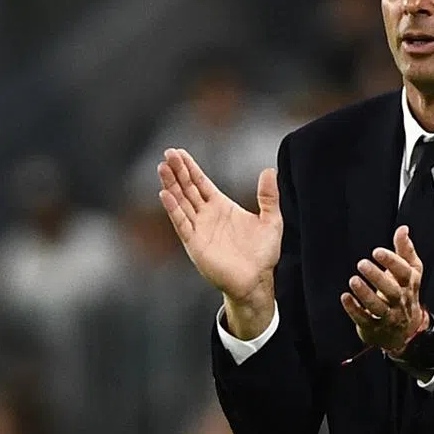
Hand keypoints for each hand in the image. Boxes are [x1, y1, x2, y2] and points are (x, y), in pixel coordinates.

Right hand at [158, 148, 281, 306]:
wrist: (257, 281)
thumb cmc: (263, 253)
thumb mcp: (271, 220)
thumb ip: (268, 197)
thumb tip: (269, 171)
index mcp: (221, 207)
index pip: (201, 183)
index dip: (190, 167)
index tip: (178, 152)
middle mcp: (206, 216)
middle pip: (187, 188)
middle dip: (177, 171)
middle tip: (167, 153)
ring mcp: (199, 229)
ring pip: (181, 202)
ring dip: (171, 185)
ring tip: (162, 168)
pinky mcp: (195, 243)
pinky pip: (182, 223)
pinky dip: (173, 209)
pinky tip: (165, 194)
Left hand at [341, 225, 425, 351]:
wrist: (405, 332)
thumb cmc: (404, 294)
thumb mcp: (409, 273)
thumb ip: (405, 250)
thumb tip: (403, 229)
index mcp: (409, 285)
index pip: (404, 272)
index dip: (392, 261)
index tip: (376, 251)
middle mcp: (400, 301)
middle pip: (392, 290)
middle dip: (377, 277)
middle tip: (361, 263)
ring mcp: (388, 316)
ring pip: (378, 307)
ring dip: (365, 294)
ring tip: (353, 280)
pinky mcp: (374, 328)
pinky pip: (364, 319)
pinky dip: (354, 309)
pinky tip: (345, 297)